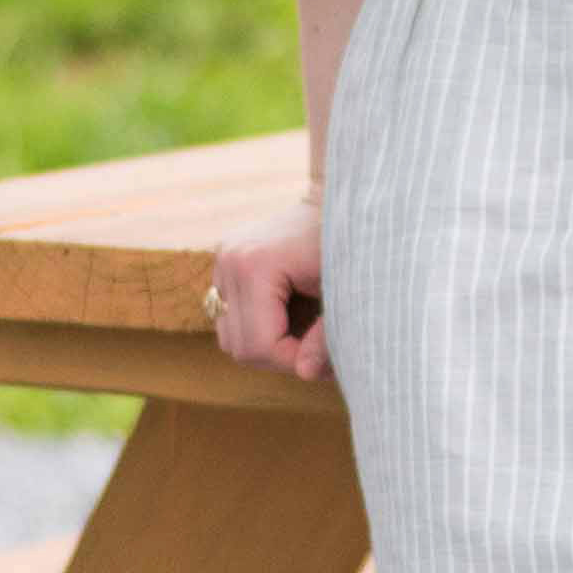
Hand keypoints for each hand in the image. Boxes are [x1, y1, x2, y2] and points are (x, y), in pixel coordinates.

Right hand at [208, 199, 330, 380]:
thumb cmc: (351, 243)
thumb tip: (306, 374)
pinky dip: (259, 326)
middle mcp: (229, 261)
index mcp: (255, 265)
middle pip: (240, 346)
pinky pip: (232, 316)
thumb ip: (328, 336)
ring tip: (305, 328)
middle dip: (281, 357)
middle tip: (318, 349)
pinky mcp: (224, 262)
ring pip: (231, 336)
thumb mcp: (345, 292)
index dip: (293, 361)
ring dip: (267, 344)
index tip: (325, 356)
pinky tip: (289, 312)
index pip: (260, 344)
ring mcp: (222, 260)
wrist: (340, 198)